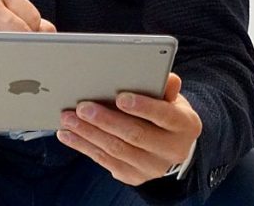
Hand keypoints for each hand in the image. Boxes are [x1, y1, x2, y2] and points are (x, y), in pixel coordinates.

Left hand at [56, 72, 201, 185]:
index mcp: (185, 126)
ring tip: (68, 119)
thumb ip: (166, 87)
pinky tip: (69, 135)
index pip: (165, 116)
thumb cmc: (166, 111)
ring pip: (117, 150)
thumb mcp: (172, 97)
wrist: (170, 143)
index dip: (143, 107)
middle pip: (136, 135)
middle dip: (106, 120)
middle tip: (82, 107)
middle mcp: (172, 150)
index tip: (121, 97)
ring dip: (88, 134)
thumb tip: (168, 77)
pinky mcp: (133, 176)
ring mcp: (152, 168)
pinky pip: (105, 161)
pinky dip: (84, 147)